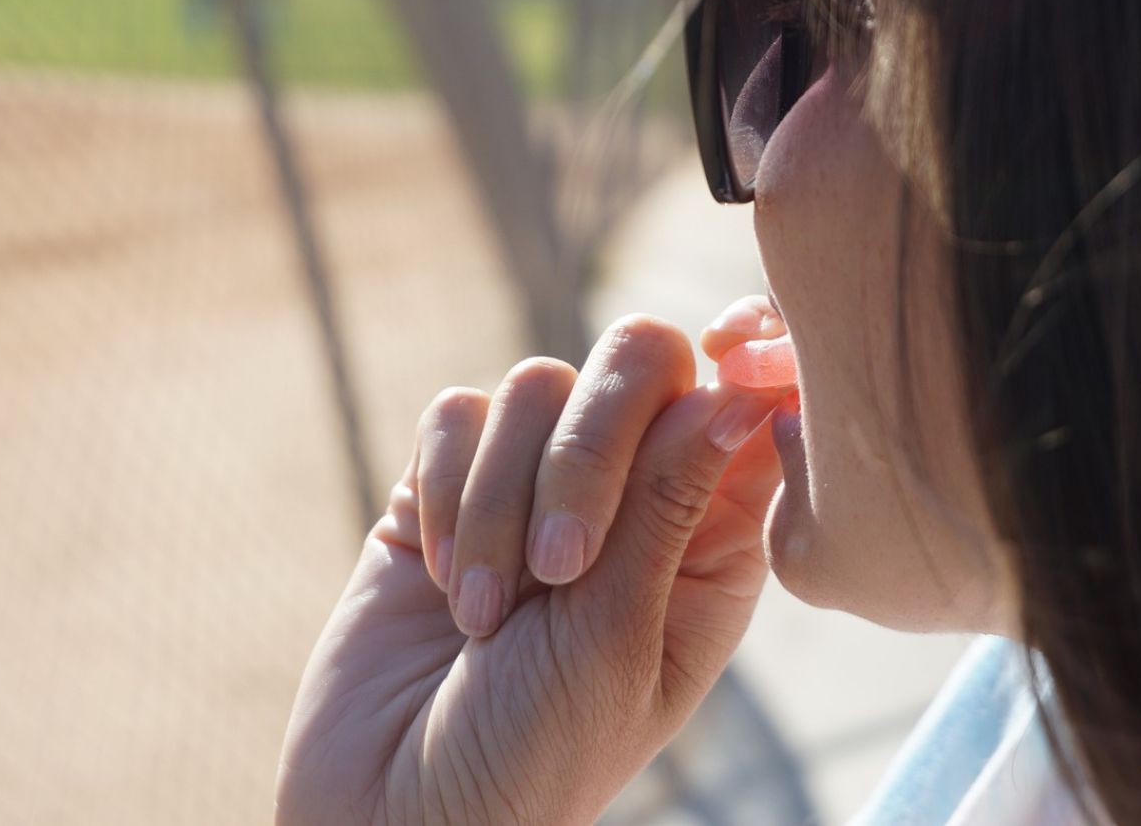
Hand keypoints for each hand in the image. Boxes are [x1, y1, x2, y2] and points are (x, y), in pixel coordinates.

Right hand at [276, 301, 793, 824]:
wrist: (400, 811)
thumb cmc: (537, 750)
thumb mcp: (620, 638)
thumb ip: (671, 503)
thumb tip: (740, 388)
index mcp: (706, 537)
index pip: (737, 404)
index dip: (736, 371)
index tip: (719, 371)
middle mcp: (627, 493)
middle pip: (636, 361)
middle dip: (589, 450)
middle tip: (561, 565)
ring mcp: (532, 480)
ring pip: (534, 384)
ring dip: (500, 505)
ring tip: (484, 617)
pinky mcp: (447, 483)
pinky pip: (454, 415)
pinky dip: (446, 496)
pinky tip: (443, 585)